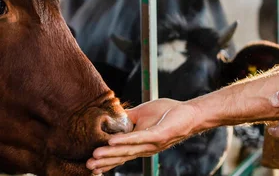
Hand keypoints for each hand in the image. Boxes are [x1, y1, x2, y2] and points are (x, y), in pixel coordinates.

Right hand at [86, 99, 200, 173]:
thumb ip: (126, 118)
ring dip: (110, 154)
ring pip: (127, 150)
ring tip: (95, 156)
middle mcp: (144, 148)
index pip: (119, 155)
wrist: (190, 113)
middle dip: (104, 162)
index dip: (105, 160)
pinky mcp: (158, 135)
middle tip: (88, 166)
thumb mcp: (141, 114)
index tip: (89, 165)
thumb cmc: (167, 114)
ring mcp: (151, 144)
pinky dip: (125, 140)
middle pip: (121, 157)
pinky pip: (139, 138)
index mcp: (139, 144)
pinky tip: (112, 142)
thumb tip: (110, 118)